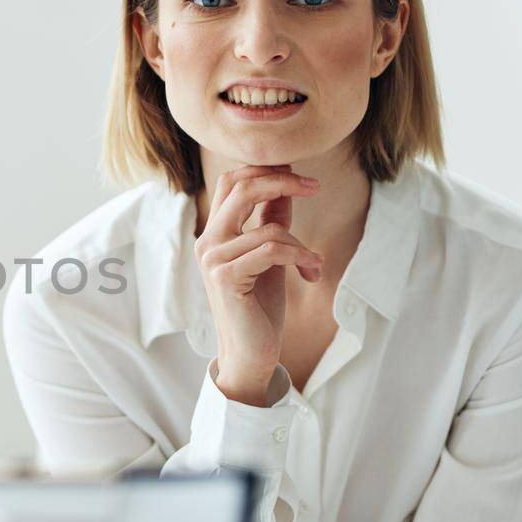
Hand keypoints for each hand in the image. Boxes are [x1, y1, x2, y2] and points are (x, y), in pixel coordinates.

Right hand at [194, 164, 323, 404]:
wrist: (250, 352)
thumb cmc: (259, 307)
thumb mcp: (270, 256)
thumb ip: (272, 221)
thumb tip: (286, 187)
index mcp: (215, 233)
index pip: (231, 181)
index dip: (265, 170)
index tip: (300, 176)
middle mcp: (208, 241)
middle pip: (241, 187)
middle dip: (283, 181)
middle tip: (314, 186)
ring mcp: (213, 258)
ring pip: (268, 227)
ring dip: (302, 244)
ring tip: (314, 263)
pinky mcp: (225, 276)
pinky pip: (272, 250)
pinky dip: (300, 257)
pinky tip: (312, 272)